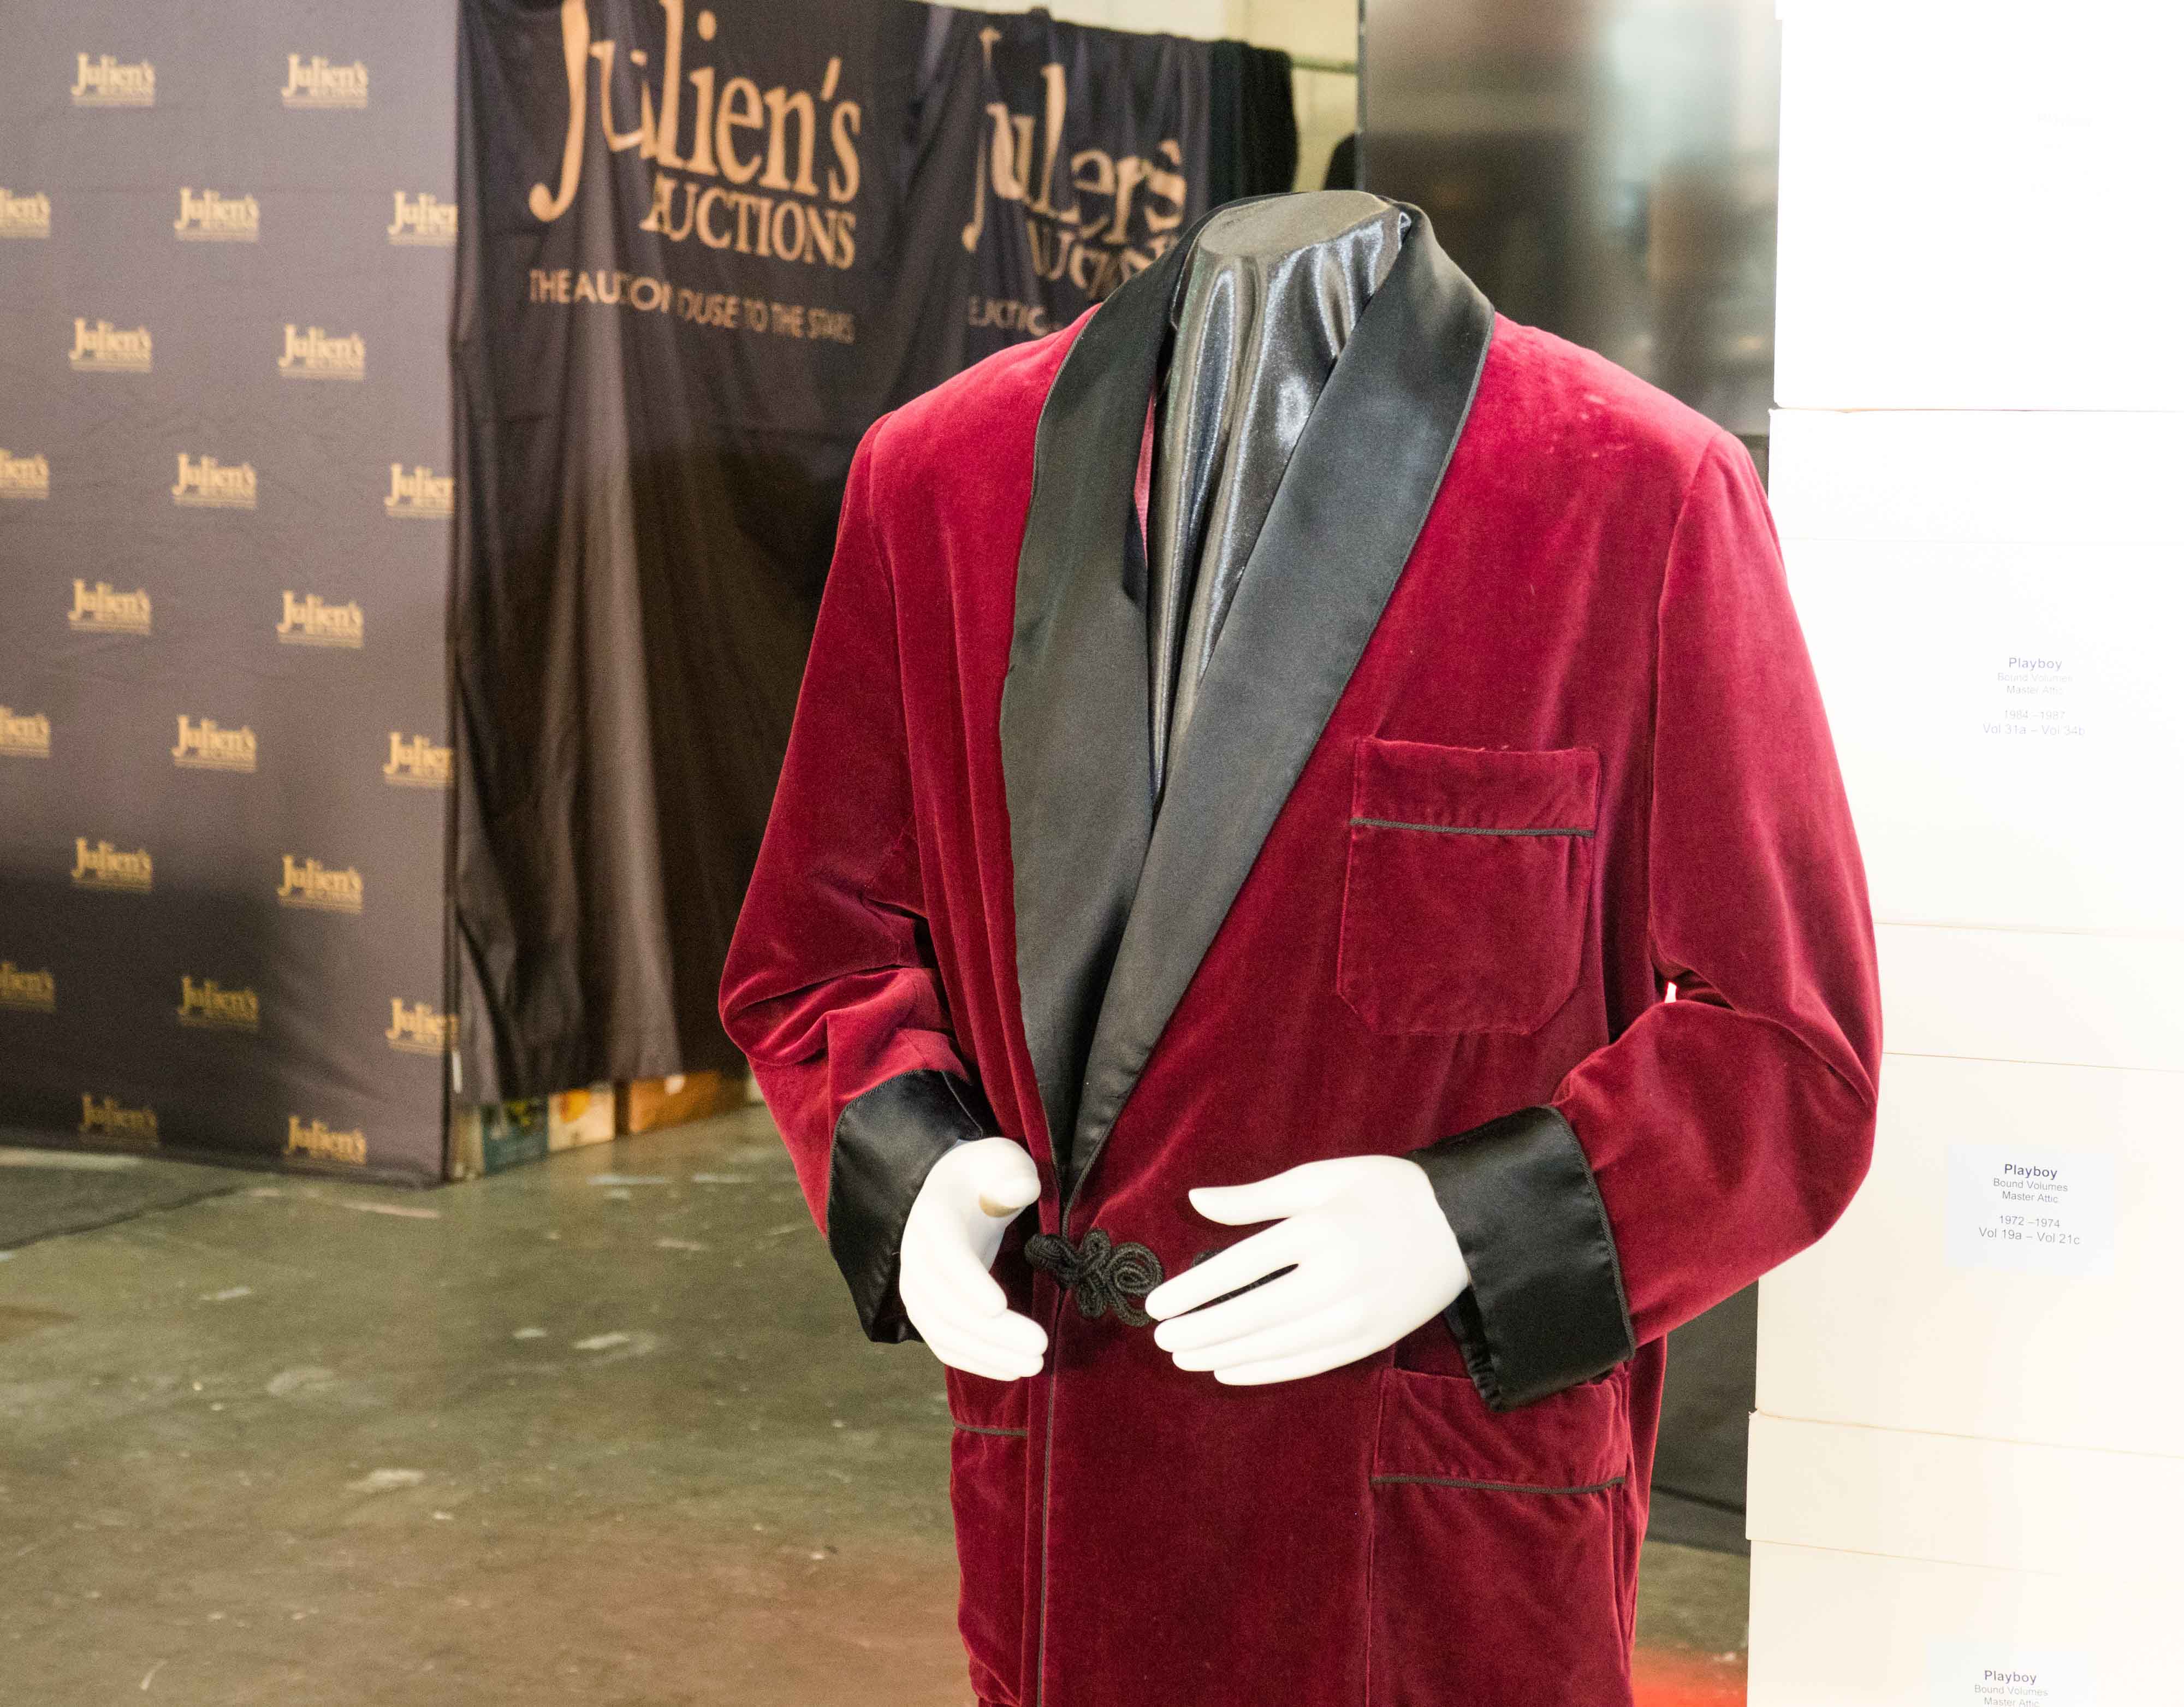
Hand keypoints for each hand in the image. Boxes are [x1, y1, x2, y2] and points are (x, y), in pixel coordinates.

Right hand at [899, 1137, 1048, 1381]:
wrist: (952, 1191)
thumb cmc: (985, 1176)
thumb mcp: (1002, 1161)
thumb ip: (1012, 1174)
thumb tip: (1020, 1190)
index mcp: (933, 1218)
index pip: (946, 1255)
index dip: (969, 1283)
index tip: (999, 1306)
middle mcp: (916, 1258)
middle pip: (947, 1305)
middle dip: (993, 1332)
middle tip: (1041, 1345)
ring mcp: (918, 1289)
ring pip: (945, 1333)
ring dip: (989, 1354)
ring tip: (1035, 1363)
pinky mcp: (928, 1311)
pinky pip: (946, 1344)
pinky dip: (976, 1361)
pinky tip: (1012, 1370)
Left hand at [1143, 1156, 1470, 1385]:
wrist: (1464, 1225)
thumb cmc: (1385, 1191)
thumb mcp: (1319, 1179)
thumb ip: (1254, 1198)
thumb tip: (1195, 1202)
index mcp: (1318, 1231)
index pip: (1239, 1270)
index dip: (1192, 1291)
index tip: (1155, 1304)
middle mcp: (1335, 1280)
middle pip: (1250, 1316)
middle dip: (1199, 1330)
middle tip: (1160, 1338)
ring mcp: (1354, 1317)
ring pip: (1274, 1346)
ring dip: (1222, 1354)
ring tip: (1183, 1356)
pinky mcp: (1370, 1342)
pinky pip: (1306, 1365)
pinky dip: (1264, 1370)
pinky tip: (1229, 1370)